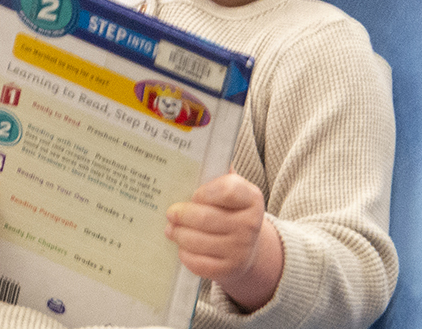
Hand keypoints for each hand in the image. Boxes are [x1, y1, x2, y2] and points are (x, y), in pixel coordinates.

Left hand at [165, 173, 281, 311]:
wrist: (247, 248)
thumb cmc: (230, 211)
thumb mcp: (232, 190)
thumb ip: (217, 172)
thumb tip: (196, 151)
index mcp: (251, 198)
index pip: (227, 190)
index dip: (205, 192)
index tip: (194, 194)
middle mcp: (250, 225)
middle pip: (205, 218)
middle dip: (181, 215)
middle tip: (169, 212)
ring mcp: (240, 250)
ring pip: (197, 241)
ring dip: (178, 234)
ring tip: (170, 229)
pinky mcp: (228, 270)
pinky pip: (197, 262)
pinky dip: (185, 254)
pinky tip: (181, 247)